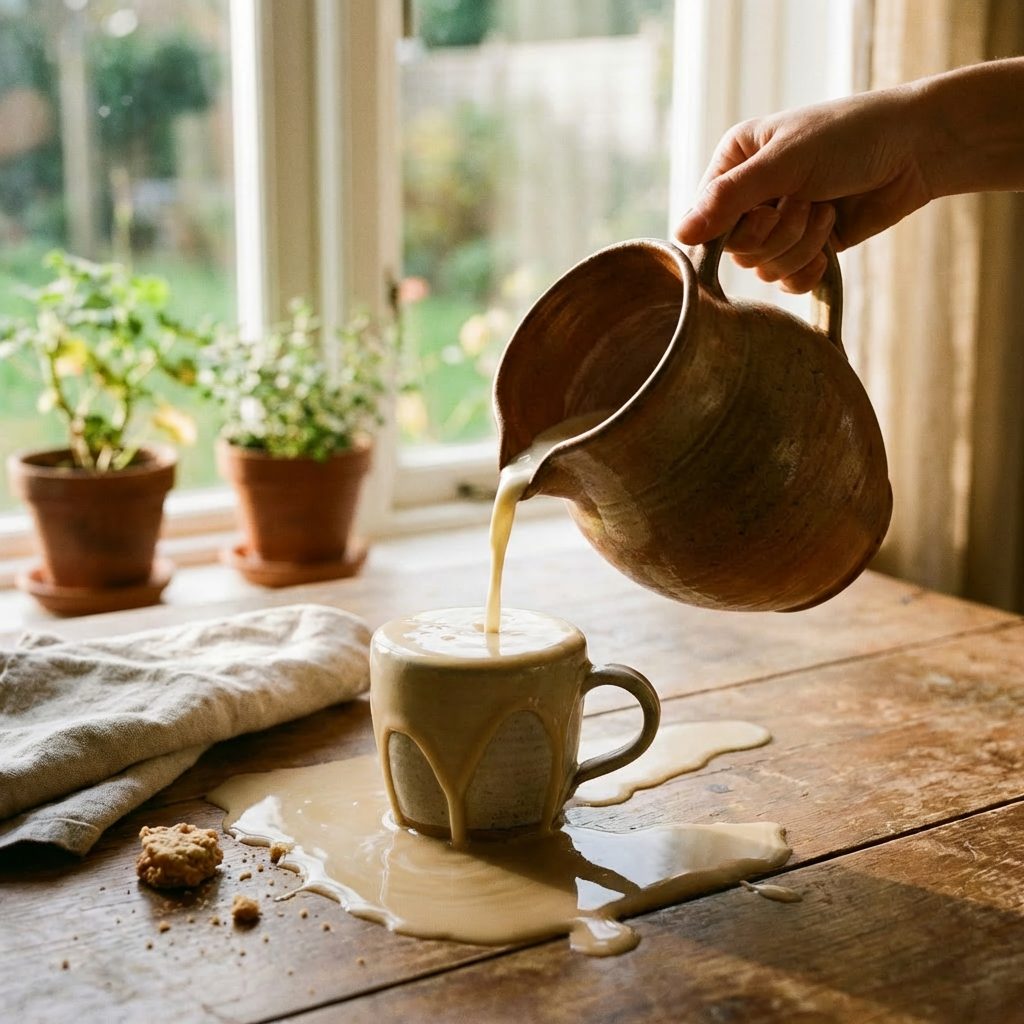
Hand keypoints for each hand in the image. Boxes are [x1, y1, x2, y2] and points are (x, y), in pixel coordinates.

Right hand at [675, 88, 934, 291]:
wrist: (916, 148)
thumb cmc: (849, 138)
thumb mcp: (784, 162)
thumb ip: (729, 199)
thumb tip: (678, 234)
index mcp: (734, 165)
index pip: (705, 221)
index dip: (732, 231)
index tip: (766, 212)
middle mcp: (749, 197)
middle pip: (736, 250)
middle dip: (777, 234)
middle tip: (807, 203)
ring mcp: (778, 225)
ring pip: (763, 268)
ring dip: (800, 246)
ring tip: (827, 212)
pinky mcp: (806, 248)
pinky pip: (788, 282)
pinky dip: (808, 270)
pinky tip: (829, 248)